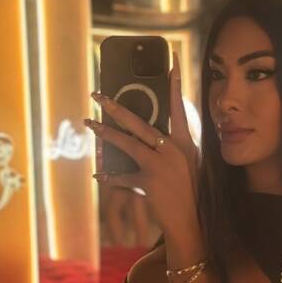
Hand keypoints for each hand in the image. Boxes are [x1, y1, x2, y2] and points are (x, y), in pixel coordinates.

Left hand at [85, 51, 197, 232]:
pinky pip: (123, 177)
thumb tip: (146, 135)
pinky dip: (110, 177)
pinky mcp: (148, 182)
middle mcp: (173, 149)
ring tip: (89, 123)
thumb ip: (170, 147)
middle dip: (115, 107)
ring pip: (126, 143)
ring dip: (105, 133)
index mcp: (185, 142)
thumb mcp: (187, 164)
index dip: (176, 82)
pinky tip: (99, 175)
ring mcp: (160, 165)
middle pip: (139, 122)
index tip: (173, 60)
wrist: (192, 222)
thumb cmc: (191, 192)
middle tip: (97, 95)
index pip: (180, 106)